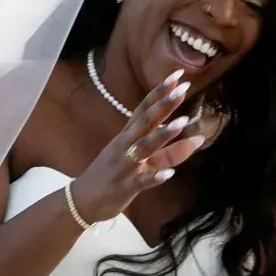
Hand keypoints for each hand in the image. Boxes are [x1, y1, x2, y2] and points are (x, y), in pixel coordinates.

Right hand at [70, 71, 204, 222]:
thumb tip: (193, 135)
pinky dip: (154, 177)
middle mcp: (125, 145)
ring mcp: (124, 165)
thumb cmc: (113, 173)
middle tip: (183, 88)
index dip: (160, 92)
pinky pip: (140, 181)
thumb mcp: (136, 156)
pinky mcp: (124, 186)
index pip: (144, 108)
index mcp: (127, 135)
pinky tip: (170, 175)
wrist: (83, 199)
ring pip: (144, 147)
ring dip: (163, 135)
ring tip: (183, 122)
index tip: (178, 75)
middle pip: (145, 121)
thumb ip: (163, 147)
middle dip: (164, 105)